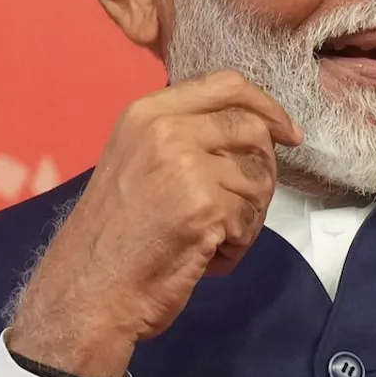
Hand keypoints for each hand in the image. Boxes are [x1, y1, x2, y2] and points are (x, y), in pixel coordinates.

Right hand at [5, 70, 302, 376]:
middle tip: (244, 207)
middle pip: (254, 130)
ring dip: (247, 218)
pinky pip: (250, 220)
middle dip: (263, 171)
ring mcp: (187, 165)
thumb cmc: (112, 235)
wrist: (87, 292)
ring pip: (260, 179)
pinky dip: (236, 246)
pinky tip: (205, 257)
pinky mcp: (205, 206)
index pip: (227, 83)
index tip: (288, 132)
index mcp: (148, 112)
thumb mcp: (136, 160)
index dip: (267, 105)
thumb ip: (184, 133)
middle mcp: (167, 129)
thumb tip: (253, 124)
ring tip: (211, 238)